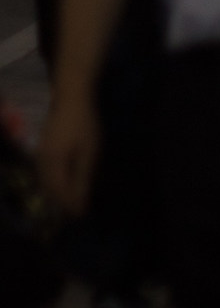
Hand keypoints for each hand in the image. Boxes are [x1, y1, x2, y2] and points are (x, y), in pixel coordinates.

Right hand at [37, 94, 98, 216]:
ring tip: (72, 200)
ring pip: (44, 183)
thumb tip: (81, 204)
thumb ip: (83, 179)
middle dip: (62, 203)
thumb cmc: (84, 122)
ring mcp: (39, 156)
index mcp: (53, 164)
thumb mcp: (89, 151)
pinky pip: (44, 174)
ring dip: (57, 194)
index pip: (59, 194)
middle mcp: (41, 163)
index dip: (69, 206)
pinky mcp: (41, 150)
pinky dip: (53, 183)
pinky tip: (64, 183)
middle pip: (49, 191)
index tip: (82, 215)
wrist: (70, 96)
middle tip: (77, 210)